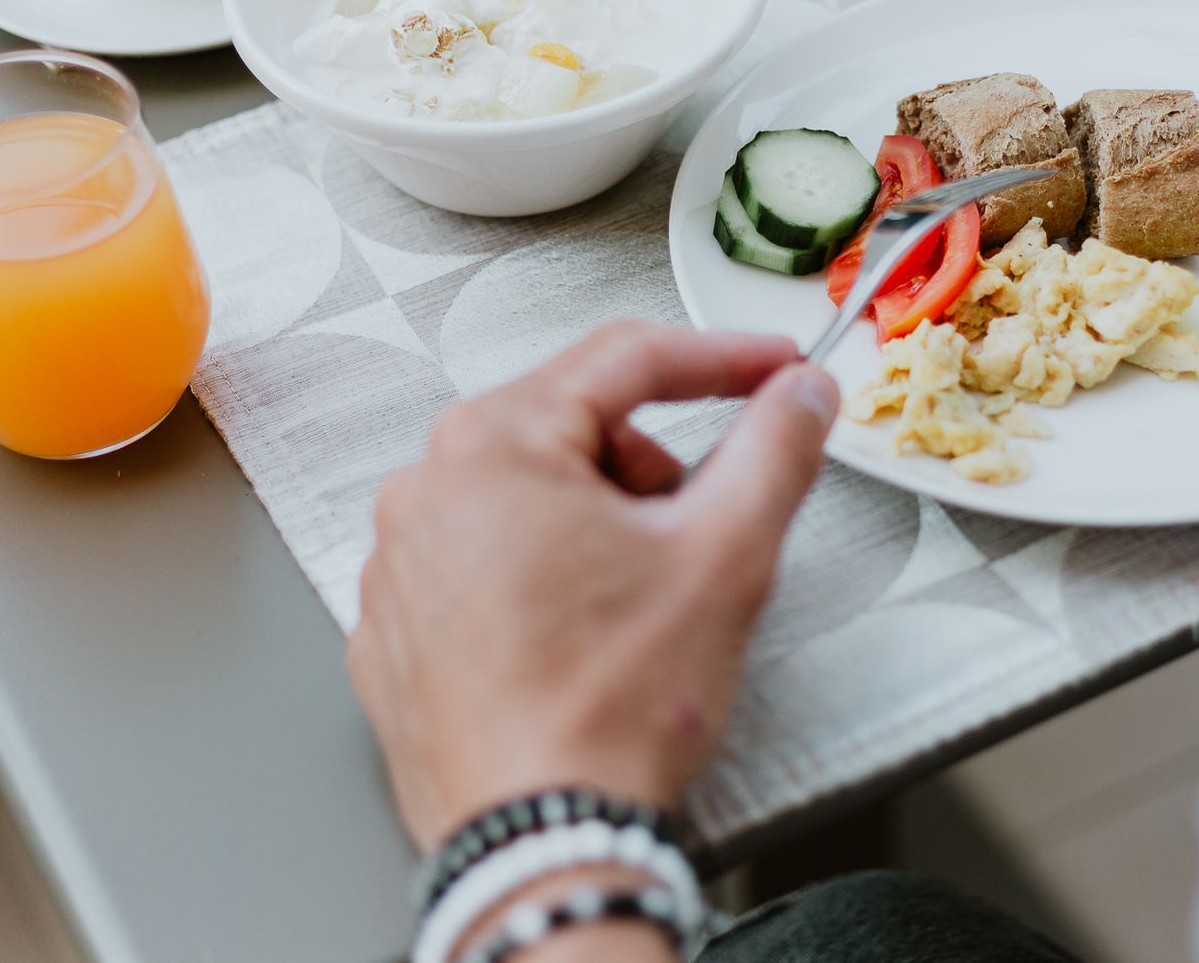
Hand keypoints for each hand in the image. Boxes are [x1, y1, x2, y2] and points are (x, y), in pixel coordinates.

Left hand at [346, 321, 838, 852]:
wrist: (538, 839)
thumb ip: (776, 449)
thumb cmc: (605, 708)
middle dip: (652, 472)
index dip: (723, 359)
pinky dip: (545, 581)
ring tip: (634, 609)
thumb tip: (799, 396)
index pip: (628, 358)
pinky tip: (582, 640)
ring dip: (600, 529)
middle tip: (694, 539)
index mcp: (494, 443)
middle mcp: (425, 489)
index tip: (773, 369)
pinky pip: (486, 565)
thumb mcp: (725, 554)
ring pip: (532, 499)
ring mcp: (401, 562)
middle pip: (576, 431)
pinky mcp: (398, 629)